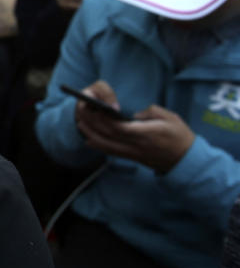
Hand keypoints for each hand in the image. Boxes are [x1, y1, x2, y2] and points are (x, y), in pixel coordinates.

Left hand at [75, 82, 194, 172]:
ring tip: (80, 123)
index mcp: (146, 133)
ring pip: (106, 146)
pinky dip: (98, 145)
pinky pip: (111, 152)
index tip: (95, 107)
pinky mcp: (132, 158)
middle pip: (108, 135)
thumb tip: (133, 115)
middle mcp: (136, 145)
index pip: (119, 127)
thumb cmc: (180, 136)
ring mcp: (133, 153)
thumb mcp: (170, 118)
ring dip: (91, 134)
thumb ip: (151, 112)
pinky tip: (89, 139)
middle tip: (82, 111)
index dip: (104, 118)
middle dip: (92, 123)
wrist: (186, 161)